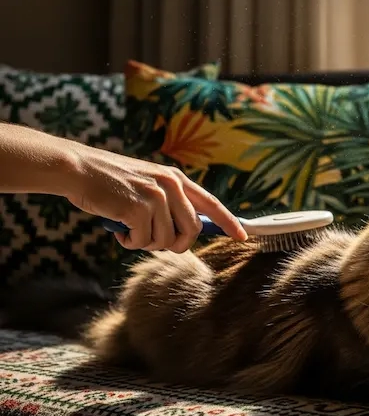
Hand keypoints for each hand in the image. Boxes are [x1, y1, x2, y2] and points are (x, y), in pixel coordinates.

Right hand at [61, 144, 247, 251]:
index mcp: (176, 179)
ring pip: (166, 240)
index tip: (243, 237)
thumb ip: (170, 203)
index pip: (212, 204)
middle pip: (192, 231)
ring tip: (130, 229)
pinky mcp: (138, 208)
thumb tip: (189, 232)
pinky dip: (130, 243)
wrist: (79, 170)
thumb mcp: (148, 185)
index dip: (229, 222)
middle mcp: (171, 185)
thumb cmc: (111, 183)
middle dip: (176, 245)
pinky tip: (119, 230)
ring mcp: (156, 196)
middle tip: (154, 243)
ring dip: (147, 243)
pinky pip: (143, 242)